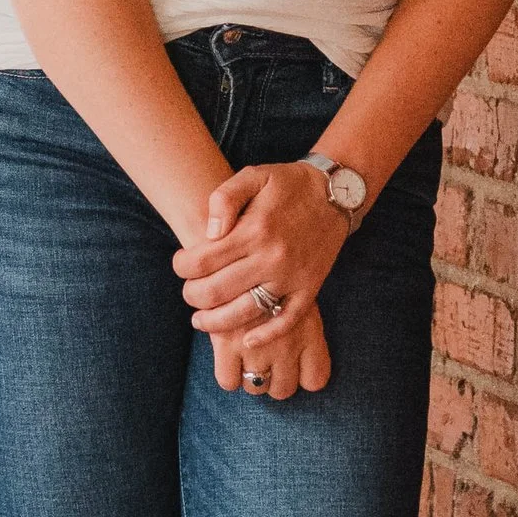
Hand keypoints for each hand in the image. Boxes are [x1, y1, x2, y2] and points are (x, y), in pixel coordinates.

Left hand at [174, 162, 350, 397]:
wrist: (337, 193)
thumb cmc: (289, 183)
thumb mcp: (254, 175)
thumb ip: (225, 198)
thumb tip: (209, 233)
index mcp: (254, 229)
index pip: (202, 261)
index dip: (181, 266)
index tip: (180, 264)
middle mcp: (272, 257)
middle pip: (216, 291)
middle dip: (192, 295)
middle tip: (188, 292)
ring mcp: (292, 277)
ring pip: (245, 312)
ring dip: (216, 322)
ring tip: (201, 320)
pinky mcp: (309, 288)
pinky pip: (287, 320)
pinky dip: (266, 335)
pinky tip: (247, 341)